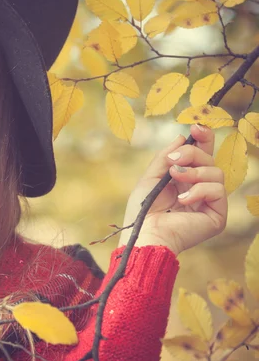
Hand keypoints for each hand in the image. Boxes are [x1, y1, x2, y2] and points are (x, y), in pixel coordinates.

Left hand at [118, 124, 227, 256]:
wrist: (144, 234)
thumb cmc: (143, 210)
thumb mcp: (151, 177)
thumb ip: (166, 157)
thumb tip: (182, 137)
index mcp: (186, 180)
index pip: (202, 155)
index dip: (203, 138)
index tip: (195, 126)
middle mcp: (201, 189)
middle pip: (210, 159)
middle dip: (192, 154)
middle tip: (173, 162)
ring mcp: (210, 203)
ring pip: (216, 172)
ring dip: (193, 172)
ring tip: (175, 179)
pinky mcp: (217, 216)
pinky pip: (217, 190)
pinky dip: (198, 190)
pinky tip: (181, 201)